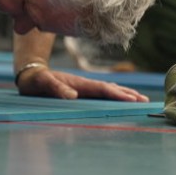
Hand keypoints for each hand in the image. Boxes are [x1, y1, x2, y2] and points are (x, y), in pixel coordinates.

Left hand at [16, 67, 149, 101]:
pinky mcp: (82, 89)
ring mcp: (84, 86)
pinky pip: (102, 91)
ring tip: (139, 98)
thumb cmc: (35, 81)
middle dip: (127, 94)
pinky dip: (115, 93)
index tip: (131, 99)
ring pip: (108, 89)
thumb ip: (55, 88)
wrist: (31, 73)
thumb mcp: (41, 83)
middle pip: (110, 88)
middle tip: (144, 101)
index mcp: (78, 84)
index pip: (102, 89)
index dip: (117, 94)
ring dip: (124, 93)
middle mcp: (84, 84)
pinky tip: (121, 96)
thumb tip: (73, 96)